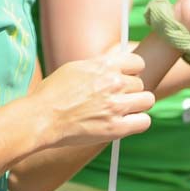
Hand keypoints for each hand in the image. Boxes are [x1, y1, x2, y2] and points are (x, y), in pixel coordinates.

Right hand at [34, 52, 154, 148]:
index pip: (138, 62)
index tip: (125, 78)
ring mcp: (116, 105)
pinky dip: (137, 122)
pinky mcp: (116, 128)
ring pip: (147, 100)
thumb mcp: (75, 68)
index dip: (132, 71)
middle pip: (141, 83)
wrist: (42, 117)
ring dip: (136, 105)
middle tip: (115, 99)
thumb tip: (113, 65)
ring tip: (122, 110)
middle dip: (130, 90)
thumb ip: (98, 66)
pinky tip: (124, 122)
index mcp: (104, 65)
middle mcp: (114, 83)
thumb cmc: (53, 93)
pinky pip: (144, 121)